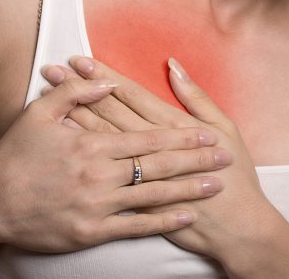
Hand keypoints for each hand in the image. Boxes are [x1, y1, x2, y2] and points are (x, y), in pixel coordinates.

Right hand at [0, 76, 232, 252]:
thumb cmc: (12, 158)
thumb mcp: (37, 115)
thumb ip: (74, 95)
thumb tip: (105, 82)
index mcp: (90, 144)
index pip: (144, 136)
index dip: (179, 135)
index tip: (205, 133)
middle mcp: (98, 173)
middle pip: (156, 164)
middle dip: (194, 160)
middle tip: (223, 157)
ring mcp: (96, 204)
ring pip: (151, 194)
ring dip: (187, 189)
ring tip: (216, 185)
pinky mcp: (90, 231)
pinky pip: (135, 226)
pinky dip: (162, 221)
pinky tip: (185, 215)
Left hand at [41, 55, 276, 261]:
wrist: (237, 228)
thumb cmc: (237, 176)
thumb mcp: (226, 129)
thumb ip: (196, 97)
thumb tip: (173, 66)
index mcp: (172, 125)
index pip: (130, 94)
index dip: (104, 76)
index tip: (80, 60)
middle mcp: (150, 148)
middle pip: (108, 113)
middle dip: (80, 90)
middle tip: (54, 71)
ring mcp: (139, 176)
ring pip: (101, 140)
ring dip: (74, 116)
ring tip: (51, 100)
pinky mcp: (132, 200)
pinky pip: (99, 173)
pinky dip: (82, 157)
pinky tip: (62, 142)